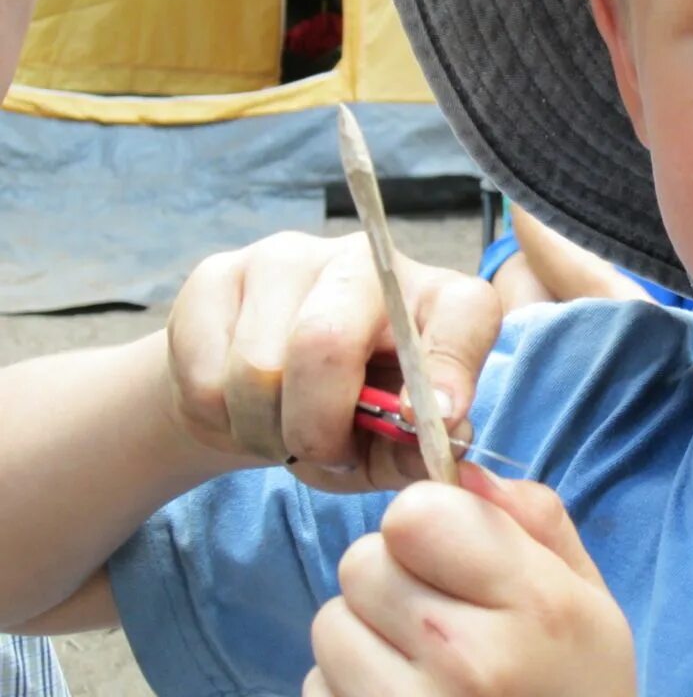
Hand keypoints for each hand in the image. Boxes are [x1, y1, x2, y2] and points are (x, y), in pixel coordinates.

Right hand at [165, 231, 501, 492]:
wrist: (253, 399)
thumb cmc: (345, 420)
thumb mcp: (391, 448)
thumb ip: (418, 450)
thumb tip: (444, 436)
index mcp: (436, 299)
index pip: (463, 313)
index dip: (450, 368)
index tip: (429, 419)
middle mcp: (366, 261)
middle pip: (325, 340)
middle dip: (317, 427)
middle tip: (324, 456)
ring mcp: (287, 257)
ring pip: (258, 369)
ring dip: (266, 430)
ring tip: (281, 432)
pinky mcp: (217, 274)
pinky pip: (206, 375)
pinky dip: (220, 419)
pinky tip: (241, 410)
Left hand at [305, 463, 636, 696]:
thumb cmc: (580, 684)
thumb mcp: (588, 597)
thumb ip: (533, 519)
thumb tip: (460, 470)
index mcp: (531, 604)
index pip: (412, 514)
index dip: (428, 522)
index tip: (454, 552)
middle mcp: (464, 659)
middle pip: (360, 563)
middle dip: (393, 577)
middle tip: (439, 614)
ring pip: (330, 625)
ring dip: (365, 634)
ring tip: (419, 664)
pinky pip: (317, 687)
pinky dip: (348, 689)